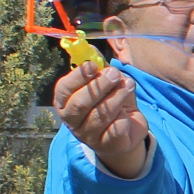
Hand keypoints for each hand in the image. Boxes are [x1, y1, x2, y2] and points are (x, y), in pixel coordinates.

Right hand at [53, 63, 148, 178]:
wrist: (126, 132)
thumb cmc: (111, 103)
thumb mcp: (105, 85)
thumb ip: (100, 69)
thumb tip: (91, 48)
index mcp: (66, 103)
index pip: (63, 90)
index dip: (77, 77)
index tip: (93, 65)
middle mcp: (73, 120)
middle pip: (80, 104)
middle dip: (98, 86)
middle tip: (114, 74)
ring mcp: (89, 135)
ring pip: (100, 116)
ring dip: (116, 98)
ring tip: (129, 84)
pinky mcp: (108, 145)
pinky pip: (114, 131)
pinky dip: (123, 119)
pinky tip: (128, 113)